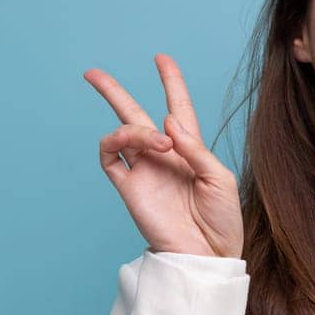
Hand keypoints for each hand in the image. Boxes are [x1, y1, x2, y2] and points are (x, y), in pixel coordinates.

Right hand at [84, 54, 243, 258]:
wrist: (207, 255)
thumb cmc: (221, 220)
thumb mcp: (219, 178)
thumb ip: (195, 148)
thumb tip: (168, 121)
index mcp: (189, 150)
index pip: (176, 107)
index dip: (170, 82)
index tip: (161, 59)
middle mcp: (162, 156)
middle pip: (133, 113)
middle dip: (114, 92)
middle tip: (92, 73)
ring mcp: (143, 171)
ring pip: (120, 132)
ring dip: (136, 127)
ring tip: (160, 141)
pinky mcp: (129, 188)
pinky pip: (109, 158)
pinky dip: (117, 141)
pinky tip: (143, 145)